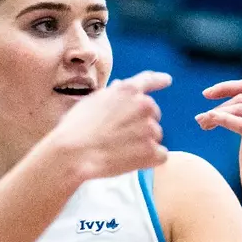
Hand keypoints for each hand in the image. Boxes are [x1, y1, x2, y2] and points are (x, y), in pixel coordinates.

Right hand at [44, 71, 170, 182]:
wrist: (74, 153)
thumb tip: (121, 85)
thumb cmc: (76, 128)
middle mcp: (143, 105)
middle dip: (142, 123)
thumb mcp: (92, 102)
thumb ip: (112, 94)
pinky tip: (132, 161)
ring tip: (121, 150)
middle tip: (121, 135)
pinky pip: (160, 155)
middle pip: (153, 114)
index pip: (148, 81)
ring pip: (156, 135)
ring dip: (144, 142)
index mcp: (128, 91)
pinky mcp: (152, 151)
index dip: (158, 80)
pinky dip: (150, 159)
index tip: (167, 80)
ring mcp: (150, 128)